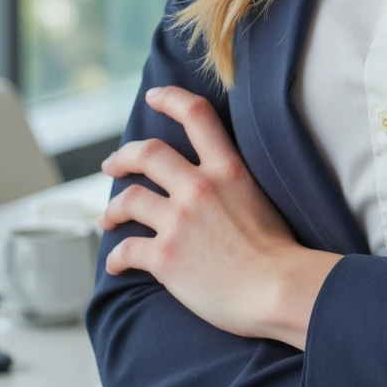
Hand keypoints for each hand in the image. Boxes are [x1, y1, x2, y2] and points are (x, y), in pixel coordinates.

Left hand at [99, 85, 340, 346]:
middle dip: (122, 156)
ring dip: (112, 209)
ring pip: (128, 199)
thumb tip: (213, 183)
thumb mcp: (259, 196)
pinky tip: (116, 264)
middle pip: (147, 153)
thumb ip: (231, 183)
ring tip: (108, 218)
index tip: (154, 97)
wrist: (278, 289)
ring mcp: (179, 221)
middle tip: (111, 164)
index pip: (196, 115)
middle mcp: (199, 187)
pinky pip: (126, 249)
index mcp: (227, 169)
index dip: (170, 99)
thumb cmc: (278, 252)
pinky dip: (116, 257)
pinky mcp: (165, 257)